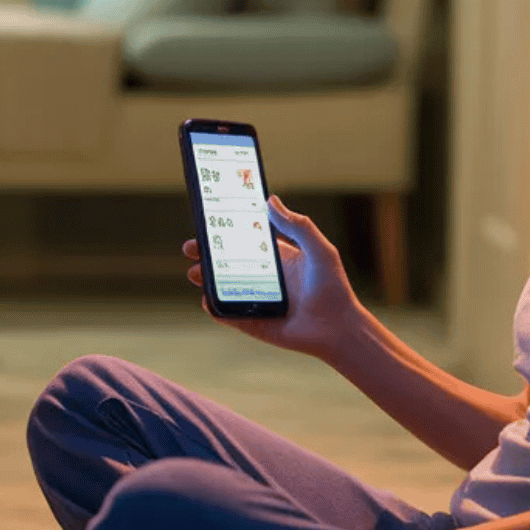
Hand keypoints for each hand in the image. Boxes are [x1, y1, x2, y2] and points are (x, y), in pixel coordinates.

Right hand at [182, 195, 362, 357]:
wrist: (338, 329)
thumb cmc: (333, 288)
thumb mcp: (319, 250)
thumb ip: (298, 226)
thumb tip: (271, 200)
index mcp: (277, 258)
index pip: (245, 241)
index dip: (226, 231)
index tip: (209, 220)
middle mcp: (264, 278)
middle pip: (227, 263)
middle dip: (206, 255)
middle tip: (191, 247)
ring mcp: (256, 301)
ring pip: (223, 287)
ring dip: (205, 280)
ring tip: (193, 272)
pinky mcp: (254, 323)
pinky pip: (228, 315)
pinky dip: (214, 308)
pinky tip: (207, 300)